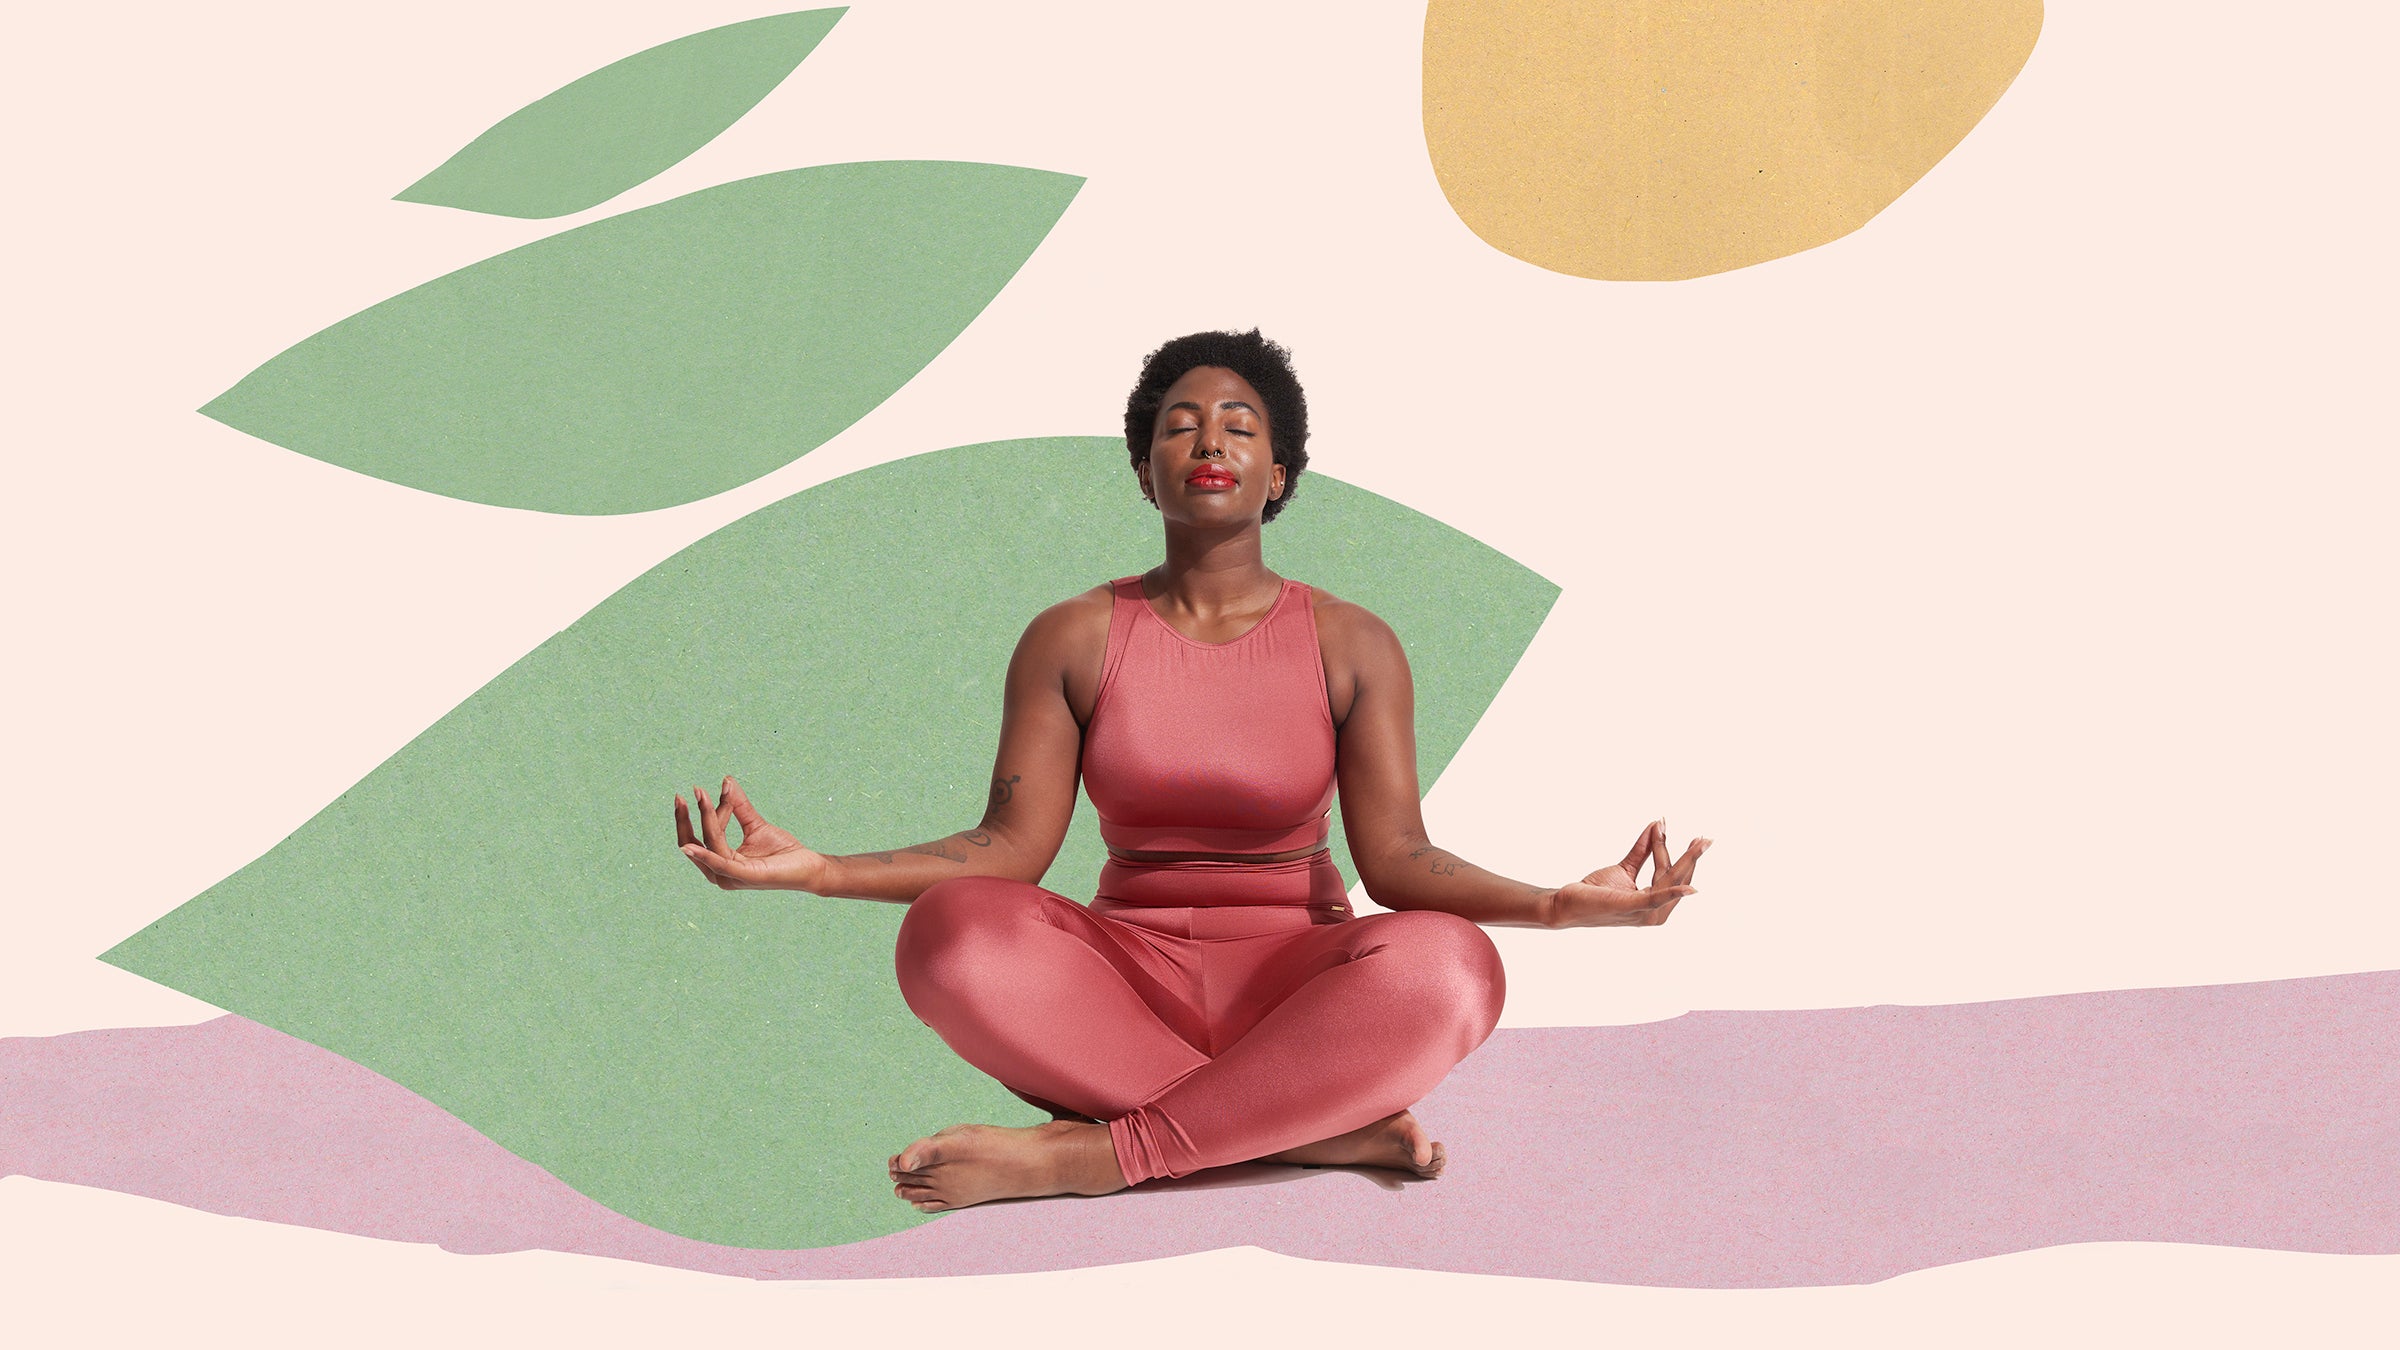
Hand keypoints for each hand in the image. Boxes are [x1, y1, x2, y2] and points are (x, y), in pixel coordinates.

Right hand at [674, 776, 827, 891]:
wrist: (809, 867)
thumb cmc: (782, 851)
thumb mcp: (755, 824)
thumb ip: (738, 806)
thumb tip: (726, 780)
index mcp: (721, 863)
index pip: (703, 835)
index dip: (707, 811)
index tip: (721, 788)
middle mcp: (721, 873)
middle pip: (693, 843)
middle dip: (685, 819)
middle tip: (682, 795)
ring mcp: (732, 877)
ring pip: (711, 844)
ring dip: (705, 818)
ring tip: (701, 796)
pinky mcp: (745, 877)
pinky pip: (721, 864)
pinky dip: (706, 855)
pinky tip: (692, 845)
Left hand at [1550, 819, 1710, 927]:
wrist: (1568, 904)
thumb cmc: (1595, 892)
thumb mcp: (1624, 868)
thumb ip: (1642, 851)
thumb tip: (1656, 826)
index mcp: (1655, 904)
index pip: (1671, 875)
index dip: (1676, 852)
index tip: (1668, 825)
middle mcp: (1654, 913)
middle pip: (1677, 878)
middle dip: (1691, 857)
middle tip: (1705, 838)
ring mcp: (1644, 912)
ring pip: (1670, 879)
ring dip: (1685, 859)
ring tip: (1697, 841)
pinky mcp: (1632, 906)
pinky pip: (1657, 897)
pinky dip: (1673, 892)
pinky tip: (1689, 888)